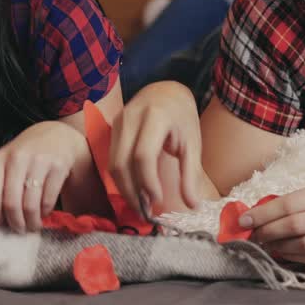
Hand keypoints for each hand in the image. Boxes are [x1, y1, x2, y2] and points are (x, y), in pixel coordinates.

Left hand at [0, 121, 88, 232]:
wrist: (55, 135)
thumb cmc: (27, 154)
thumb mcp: (7, 163)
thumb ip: (0, 185)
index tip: (1, 222)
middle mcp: (17, 158)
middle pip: (11, 203)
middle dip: (15, 223)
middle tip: (19, 229)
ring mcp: (39, 161)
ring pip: (30, 204)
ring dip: (31, 221)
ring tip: (32, 225)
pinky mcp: (58, 166)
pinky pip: (48, 200)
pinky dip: (45, 212)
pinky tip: (44, 212)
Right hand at [110, 81, 207, 216]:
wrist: (166, 93)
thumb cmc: (182, 118)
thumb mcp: (192, 144)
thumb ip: (191, 174)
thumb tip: (192, 205)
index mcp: (155, 117)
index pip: (143, 155)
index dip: (147, 181)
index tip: (157, 200)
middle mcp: (131, 117)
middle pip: (121, 162)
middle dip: (131, 191)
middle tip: (145, 211)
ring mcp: (118, 121)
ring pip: (112, 163)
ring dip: (124, 188)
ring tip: (140, 204)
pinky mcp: (112, 128)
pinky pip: (111, 158)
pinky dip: (121, 178)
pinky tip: (134, 190)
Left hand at [245, 182, 304, 272]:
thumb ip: (297, 203)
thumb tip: (257, 214)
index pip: (289, 204)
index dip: (263, 213)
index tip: (244, 220)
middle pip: (294, 225)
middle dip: (267, 232)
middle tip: (253, 236)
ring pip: (302, 245)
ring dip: (278, 247)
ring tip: (266, 245)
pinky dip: (293, 257)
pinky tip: (283, 253)